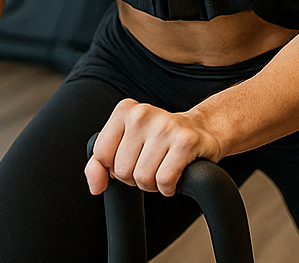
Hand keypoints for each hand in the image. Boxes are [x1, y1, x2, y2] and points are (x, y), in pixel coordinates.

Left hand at [86, 99, 222, 197]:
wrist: (202, 130)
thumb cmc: (159, 141)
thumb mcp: (125, 145)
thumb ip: (99, 164)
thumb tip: (96, 187)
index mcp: (125, 110)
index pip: (102, 154)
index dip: (115, 167)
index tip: (132, 158)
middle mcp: (143, 113)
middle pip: (122, 170)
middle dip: (136, 177)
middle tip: (152, 163)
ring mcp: (166, 126)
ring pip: (143, 178)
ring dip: (154, 184)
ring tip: (164, 168)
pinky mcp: (186, 141)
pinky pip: (164, 180)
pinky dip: (168, 187)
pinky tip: (176, 175)